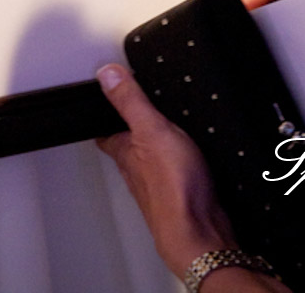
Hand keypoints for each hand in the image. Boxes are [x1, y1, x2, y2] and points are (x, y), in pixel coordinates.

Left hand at [95, 63, 234, 276]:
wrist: (201, 230)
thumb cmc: (172, 188)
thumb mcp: (151, 130)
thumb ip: (131, 102)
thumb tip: (107, 74)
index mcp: (126, 150)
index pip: (105, 131)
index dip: (103, 115)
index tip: (103, 100)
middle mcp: (138, 169)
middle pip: (128, 147)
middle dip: (130, 132)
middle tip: (129, 115)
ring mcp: (161, 184)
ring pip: (152, 162)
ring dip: (155, 149)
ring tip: (159, 134)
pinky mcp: (185, 194)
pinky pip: (178, 173)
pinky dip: (180, 163)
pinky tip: (190, 161)